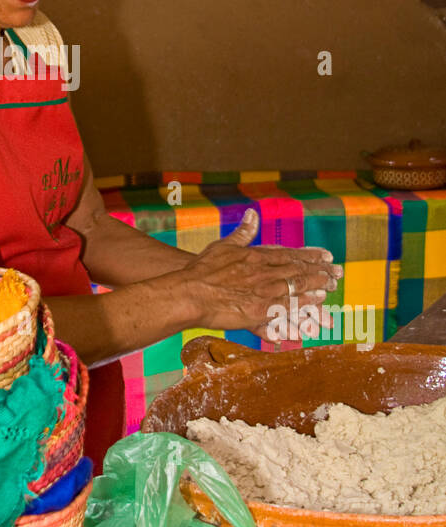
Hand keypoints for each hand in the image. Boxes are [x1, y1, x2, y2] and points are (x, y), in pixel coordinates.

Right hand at [182, 208, 342, 340]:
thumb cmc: (202, 270)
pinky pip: (286, 310)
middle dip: (320, 271)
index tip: (327, 256)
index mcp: (257, 256)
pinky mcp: (259, 311)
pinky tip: (314, 307)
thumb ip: (243, 232)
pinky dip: (302, 307)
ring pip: (297, 289)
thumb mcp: (223, 245)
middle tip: (337, 273)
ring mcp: (263, 293)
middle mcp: (264, 273)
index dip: (310, 255)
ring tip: (330, 288)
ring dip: (316, 287)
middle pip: (298, 271)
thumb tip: (253, 214)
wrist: (190, 292)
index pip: (290, 254)